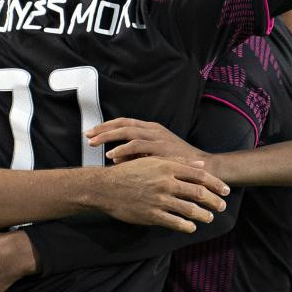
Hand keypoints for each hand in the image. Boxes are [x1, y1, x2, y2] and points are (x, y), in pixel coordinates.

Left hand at [86, 118, 208, 164]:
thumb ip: (134, 156)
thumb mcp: (152, 157)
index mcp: (151, 129)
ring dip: (109, 137)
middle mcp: (153, 130)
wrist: (204, 169)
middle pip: (123, 124)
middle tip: (87, 136)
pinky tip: (111, 155)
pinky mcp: (161, 147)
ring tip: (94, 144)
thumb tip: (114, 160)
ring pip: (128, 132)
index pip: (124, 122)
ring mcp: (158, 137)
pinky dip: (122, 150)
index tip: (91, 132)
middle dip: (103, 129)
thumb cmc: (176, 164)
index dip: (106, 126)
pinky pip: (137, 146)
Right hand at [91, 157, 227, 232]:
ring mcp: (159, 199)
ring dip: (203, 215)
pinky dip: (186, 226)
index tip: (226, 190)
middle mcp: (165, 182)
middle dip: (213, 201)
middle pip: (198, 192)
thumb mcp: (153, 161)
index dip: (215, 183)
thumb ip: (178, 162)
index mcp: (167, 167)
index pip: (199, 175)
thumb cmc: (130, 172)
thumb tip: (201, 166)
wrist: (106, 187)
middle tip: (221, 206)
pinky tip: (191, 227)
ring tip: (209, 218)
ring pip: (189, 209)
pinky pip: (175, 222)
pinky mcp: (151, 215)